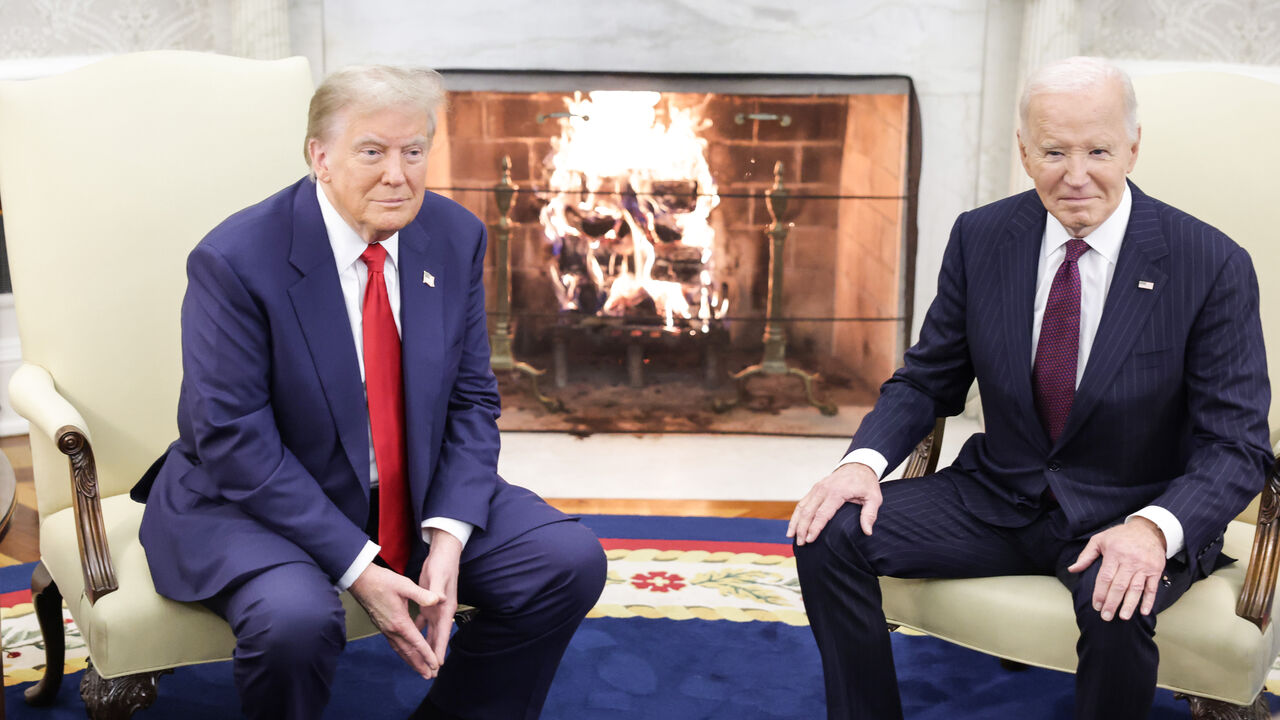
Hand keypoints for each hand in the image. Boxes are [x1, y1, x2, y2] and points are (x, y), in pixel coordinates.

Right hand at [349, 562, 442, 678]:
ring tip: (420, 670)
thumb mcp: (405, 584)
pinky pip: (394, 644)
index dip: (427, 654)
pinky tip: (406, 653)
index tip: (435, 665)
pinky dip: (403, 652)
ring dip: (411, 661)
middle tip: (430, 676)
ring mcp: (385, 629)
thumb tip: (438, 599)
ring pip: (400, 650)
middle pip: (407, 652)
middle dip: (419, 664)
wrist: (360, 580)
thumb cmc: (382, 581)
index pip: (416, 642)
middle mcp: (391, 629)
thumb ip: (422, 594)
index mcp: (399, 622)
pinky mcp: (382, 626)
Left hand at [415, 528, 461, 666]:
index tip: (437, 665)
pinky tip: (412, 640)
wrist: (444, 553)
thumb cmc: (443, 564)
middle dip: (433, 655)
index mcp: (445, 607)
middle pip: (437, 637)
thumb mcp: (438, 576)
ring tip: (422, 662)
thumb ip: (436, 590)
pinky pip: (422, 622)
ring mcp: (435, 608)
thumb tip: (437, 600)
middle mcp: (442, 611)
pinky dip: (418, 632)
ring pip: (429, 632)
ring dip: (426, 646)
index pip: (443, 632)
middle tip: (429, 673)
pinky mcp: (428, 604)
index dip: (439, 648)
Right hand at [787, 462, 881, 545]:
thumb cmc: (866, 483)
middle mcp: (824, 489)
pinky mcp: (815, 488)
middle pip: (808, 511)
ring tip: (791, 536)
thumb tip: (867, 532)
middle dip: (802, 528)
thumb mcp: (874, 498)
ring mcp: (817, 488)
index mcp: (837, 492)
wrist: (859, 465)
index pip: (822, 514)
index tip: (809, 540)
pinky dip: (796, 514)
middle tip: (800, 543)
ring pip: (801, 506)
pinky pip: (802, 502)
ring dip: (795, 522)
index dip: (814, 528)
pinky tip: (794, 525)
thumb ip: (869, 515)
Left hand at [1068, 517, 1167, 621]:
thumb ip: (1086, 556)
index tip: (1096, 605)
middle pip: (1119, 586)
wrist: (1148, 529)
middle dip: (1112, 603)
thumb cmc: (1120, 536)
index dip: (1100, 593)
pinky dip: (1148, 601)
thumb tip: (1072, 569)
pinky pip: (1152, 588)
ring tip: (1123, 617)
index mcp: (1114, 553)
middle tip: (1106, 616)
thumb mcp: (1100, 540)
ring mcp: (1144, 566)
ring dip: (1129, 605)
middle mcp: (1130, 561)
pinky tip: (1143, 612)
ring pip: (1136, 589)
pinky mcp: (1155, 570)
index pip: (1105, 577)